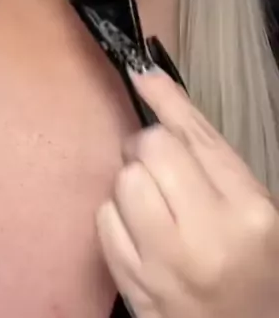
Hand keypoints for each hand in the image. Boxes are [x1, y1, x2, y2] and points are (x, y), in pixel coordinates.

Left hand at [97, 68, 278, 317]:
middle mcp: (206, 236)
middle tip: (158, 164)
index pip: (195, 137)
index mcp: (248, 211)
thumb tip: (156, 87)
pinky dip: (117, 216)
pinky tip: (140, 231)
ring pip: (123, 182)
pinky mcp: (134, 286)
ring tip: (154, 203)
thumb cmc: (253, 266)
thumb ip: (209, 154)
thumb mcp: (252, 206)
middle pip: (151, 150)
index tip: (141, 72)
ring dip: (133, 183)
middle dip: (149, 148)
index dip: (165, 99)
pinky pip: (105, 220)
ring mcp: (165, 265)